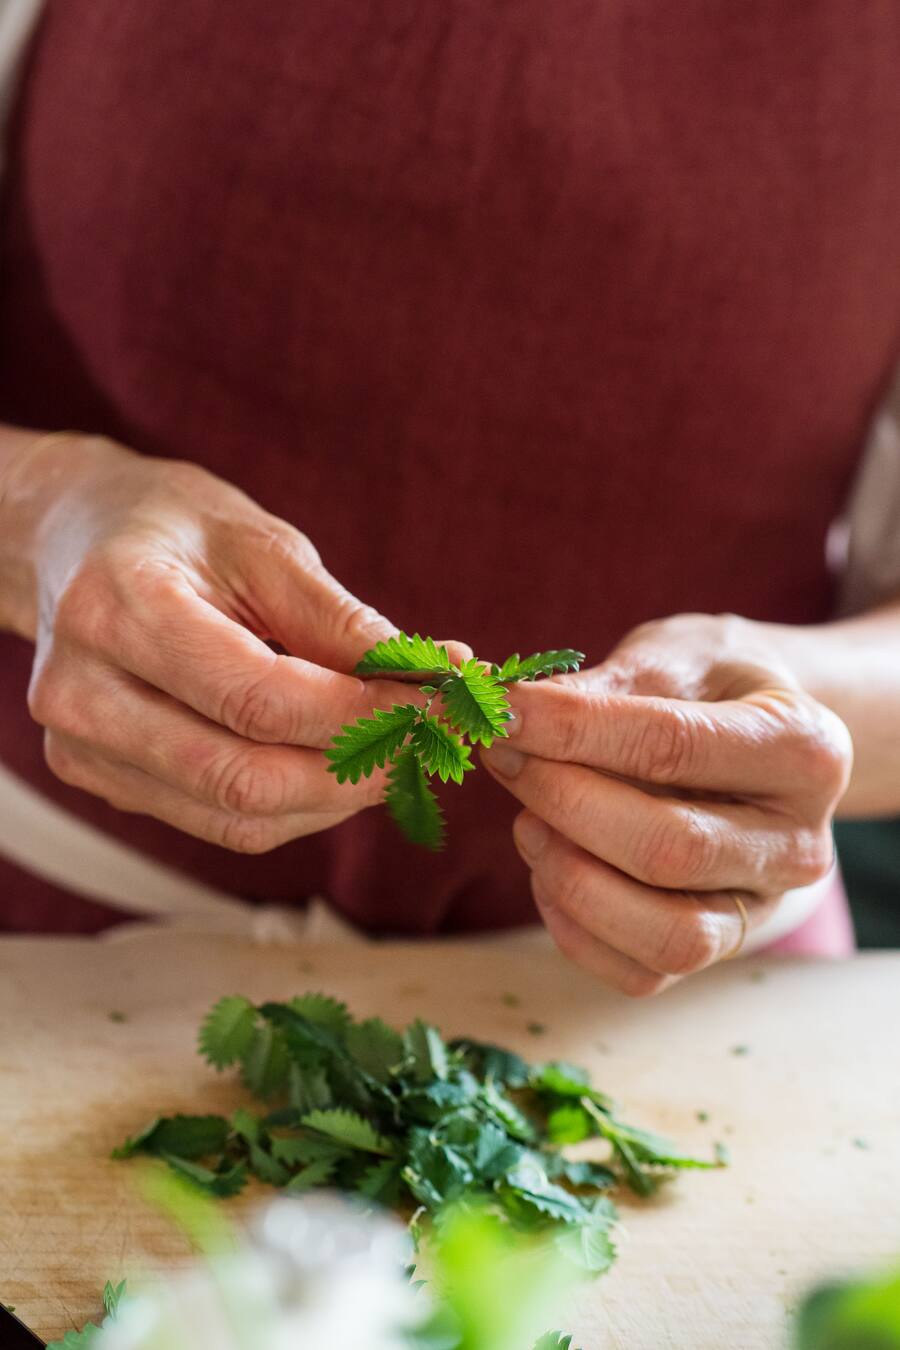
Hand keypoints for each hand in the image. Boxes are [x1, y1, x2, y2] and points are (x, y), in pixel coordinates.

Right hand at [7, 433, 464, 850]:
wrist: (77, 543)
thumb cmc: (175, 530)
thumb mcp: (260, 543)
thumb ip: (338, 619)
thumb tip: (429, 676)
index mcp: (117, 609)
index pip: (257, 699)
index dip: (360, 714)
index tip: (440, 703)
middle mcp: (82, 693)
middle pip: (244, 777)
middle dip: (358, 768)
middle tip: (433, 738)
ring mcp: (82, 748)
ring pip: (236, 816)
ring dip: (336, 798)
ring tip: (398, 750)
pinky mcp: (99, 779)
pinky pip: (218, 821)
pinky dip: (296, 804)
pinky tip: (339, 764)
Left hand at [482, 613, 851, 994]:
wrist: (754, 731)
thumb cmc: (707, 687)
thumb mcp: (670, 657)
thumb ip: (598, 687)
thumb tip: (500, 705)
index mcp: (804, 749)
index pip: (673, 746)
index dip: (574, 731)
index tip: (504, 713)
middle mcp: (799, 842)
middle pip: (669, 850)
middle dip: (564, 803)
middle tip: (506, 758)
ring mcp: (763, 906)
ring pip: (666, 934)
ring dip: (571, 879)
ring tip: (528, 821)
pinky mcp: (719, 948)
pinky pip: (642, 973)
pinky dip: (575, 929)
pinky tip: (549, 868)